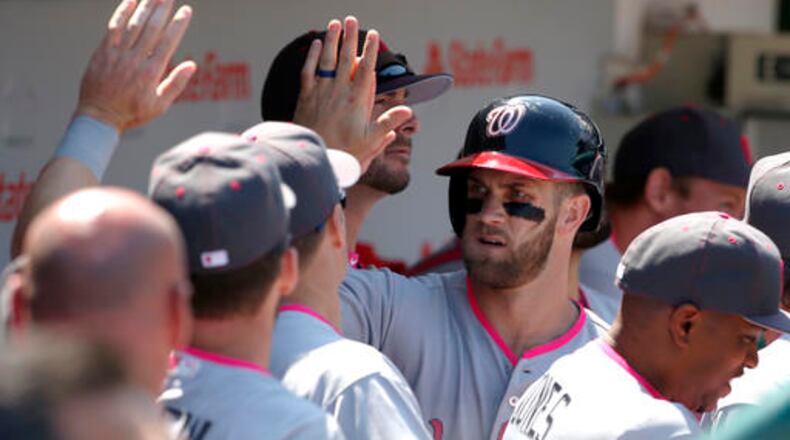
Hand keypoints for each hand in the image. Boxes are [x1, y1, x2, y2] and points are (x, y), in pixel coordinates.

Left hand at [74, 0, 195, 131]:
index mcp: (151, 73)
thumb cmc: (132, 113)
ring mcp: (118, 54)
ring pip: (134, 24)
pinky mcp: (103, 52)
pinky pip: (114, 27)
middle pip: (151, 28)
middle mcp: (135, 60)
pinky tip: (131, 0)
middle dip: (162, 9)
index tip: (186, 11)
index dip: (178, 24)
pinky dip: (122, 12)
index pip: (168, 42)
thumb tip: (191, 65)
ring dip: (145, 6)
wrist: (99, 117)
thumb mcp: (159, 105)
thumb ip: (176, 84)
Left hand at [293, 16, 412, 172]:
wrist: (315, 158)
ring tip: (336, 24)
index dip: (370, 50)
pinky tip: (316, 44)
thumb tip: (407, 110)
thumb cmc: (345, 152)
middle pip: (345, 58)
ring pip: (327, 60)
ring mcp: (321, 92)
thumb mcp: (371, 141)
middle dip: (350, 37)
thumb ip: (388, 123)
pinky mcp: (305, 97)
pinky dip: (312, 56)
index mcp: (356, 101)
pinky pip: (308, 71)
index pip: (365, 69)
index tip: (373, 34)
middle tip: (353, 20)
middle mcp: (338, 92)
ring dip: (331, 40)